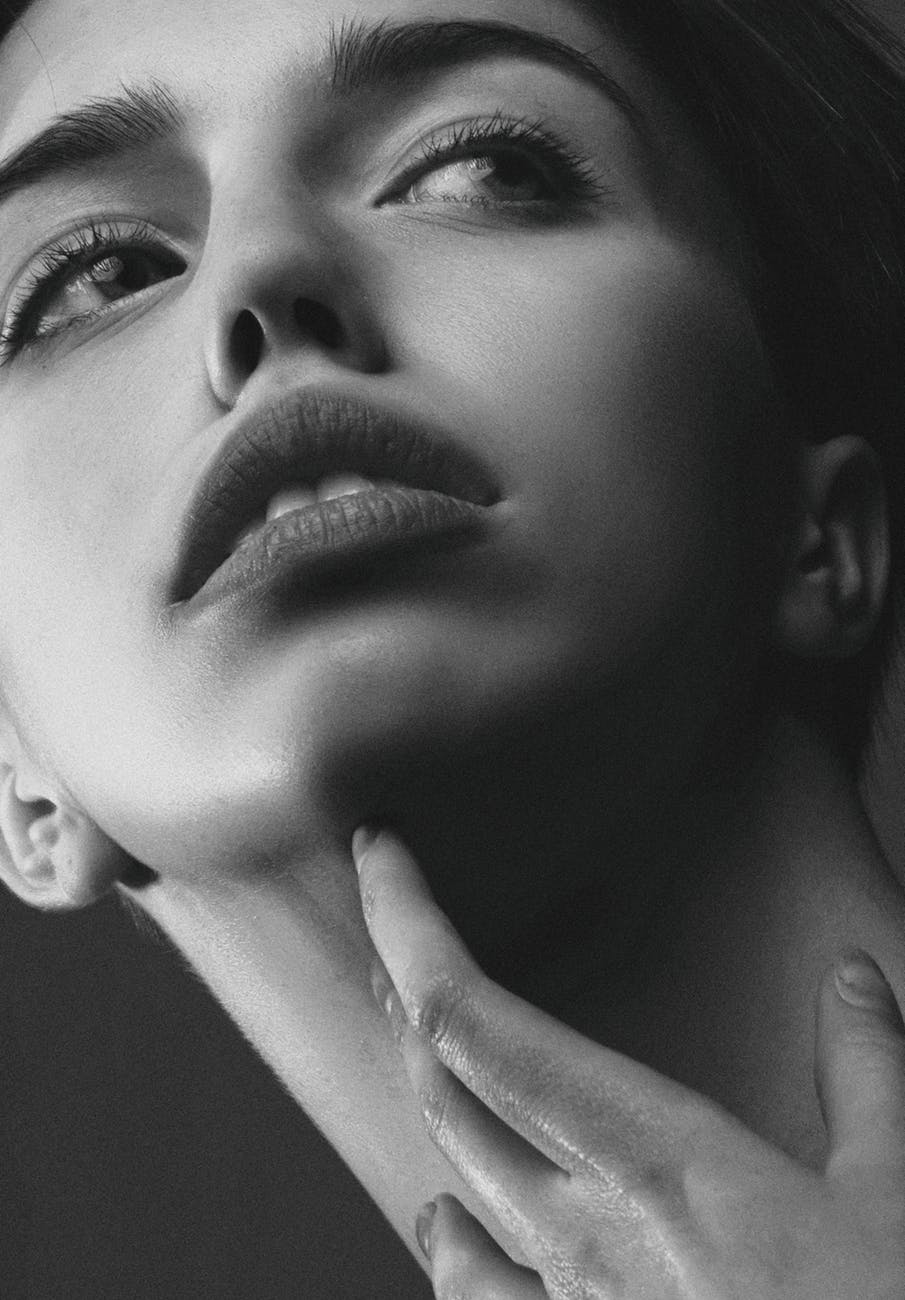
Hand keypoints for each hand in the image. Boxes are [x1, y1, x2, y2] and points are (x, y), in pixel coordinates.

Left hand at [353, 825, 904, 1299]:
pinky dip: (453, 1236)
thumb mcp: (898, 1192)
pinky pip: (478, 1294)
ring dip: (425, 1091)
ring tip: (415, 1034)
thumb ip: (868, 1070)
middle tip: (399, 926)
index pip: (475, 1018)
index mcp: (654, 1162)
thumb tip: (853, 978)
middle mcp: (580, 1233)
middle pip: (439, 1079)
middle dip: (404, 985)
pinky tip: (448, 1226)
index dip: (407, 926)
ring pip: (446, 1172)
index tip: (380, 856)